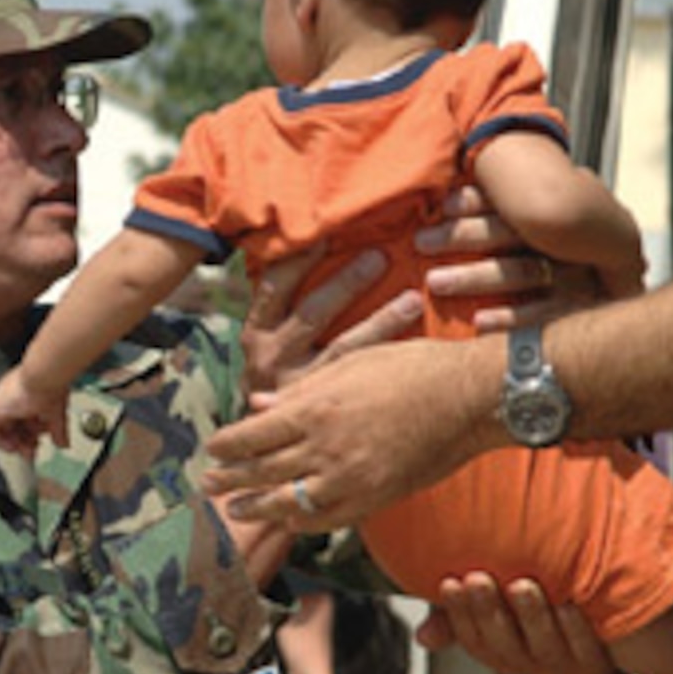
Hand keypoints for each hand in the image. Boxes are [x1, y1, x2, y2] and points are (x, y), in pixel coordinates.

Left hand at [0, 368, 65, 454]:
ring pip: (1, 427)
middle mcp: (10, 396)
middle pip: (12, 424)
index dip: (29, 434)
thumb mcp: (56, 414)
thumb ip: (58, 431)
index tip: (37, 443)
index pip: (23, 417)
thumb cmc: (51, 387)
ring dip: (13, 443)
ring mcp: (0, 401)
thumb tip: (62, 443)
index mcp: (24, 392)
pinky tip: (12, 447)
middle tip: (31, 452)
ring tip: (24, 450)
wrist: (44, 378)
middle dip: (22, 441)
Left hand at [206, 332, 502, 528]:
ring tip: (234, 510)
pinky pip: (326, 519)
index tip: (212, 449)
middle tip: (207, 484)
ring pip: (288, 501)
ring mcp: (350, 478)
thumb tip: (258, 405)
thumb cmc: (413, 369)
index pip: (252, 435)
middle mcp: (326, 447)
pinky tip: (287, 520)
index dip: (227, 446)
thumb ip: (300, 390)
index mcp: (315, 408)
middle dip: (230, 480)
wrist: (470, 398)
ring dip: (257, 507)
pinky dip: (301, 521)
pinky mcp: (374, 498)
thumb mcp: (350, 364)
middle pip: (262, 471)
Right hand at [241, 247, 423, 394]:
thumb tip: (311, 245)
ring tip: (413, 300)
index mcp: (256, 330)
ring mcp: (298, 386)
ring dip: (380, 321)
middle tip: (382, 257)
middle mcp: (271, 356)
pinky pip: (359, 380)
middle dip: (348, 283)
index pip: (274, 285)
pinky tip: (416, 349)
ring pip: (343, 348)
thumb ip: (281, 304)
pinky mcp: (323, 409)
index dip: (298, 257)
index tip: (325, 232)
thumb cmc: (274, 373)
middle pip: (312, 312)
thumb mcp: (264, 339)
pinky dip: (388, 360)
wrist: (258, 441)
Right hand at [416, 572, 613, 673]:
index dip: (457, 612)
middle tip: (477, 579)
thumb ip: (460, 624)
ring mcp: (562, 663)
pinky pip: (585, 646)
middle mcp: (527, 660)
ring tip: (522, 586)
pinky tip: (570, 604)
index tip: (449, 582)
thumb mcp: (497, 634)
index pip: (471, 637)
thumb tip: (422, 636)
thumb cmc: (540, 643)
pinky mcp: (596, 663)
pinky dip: (577, 628)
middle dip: (487, 610)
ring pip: (541, 644)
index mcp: (500, 653)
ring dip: (531, 616)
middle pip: (501, 641)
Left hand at [417, 186, 608, 330]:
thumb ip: (505, 209)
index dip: (477, 201)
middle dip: (463, 235)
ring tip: (435, 281)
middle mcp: (563, 241)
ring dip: (475, 276)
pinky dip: (510, 317)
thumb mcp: (541, 220)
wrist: (616, 285)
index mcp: (551, 215)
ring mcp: (573, 273)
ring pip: (520, 271)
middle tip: (421, 242)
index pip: (511, 200)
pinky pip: (543, 312)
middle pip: (510, 232)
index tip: (444, 204)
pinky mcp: (577, 307)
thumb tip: (449, 199)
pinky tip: (479, 322)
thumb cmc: (558, 253)